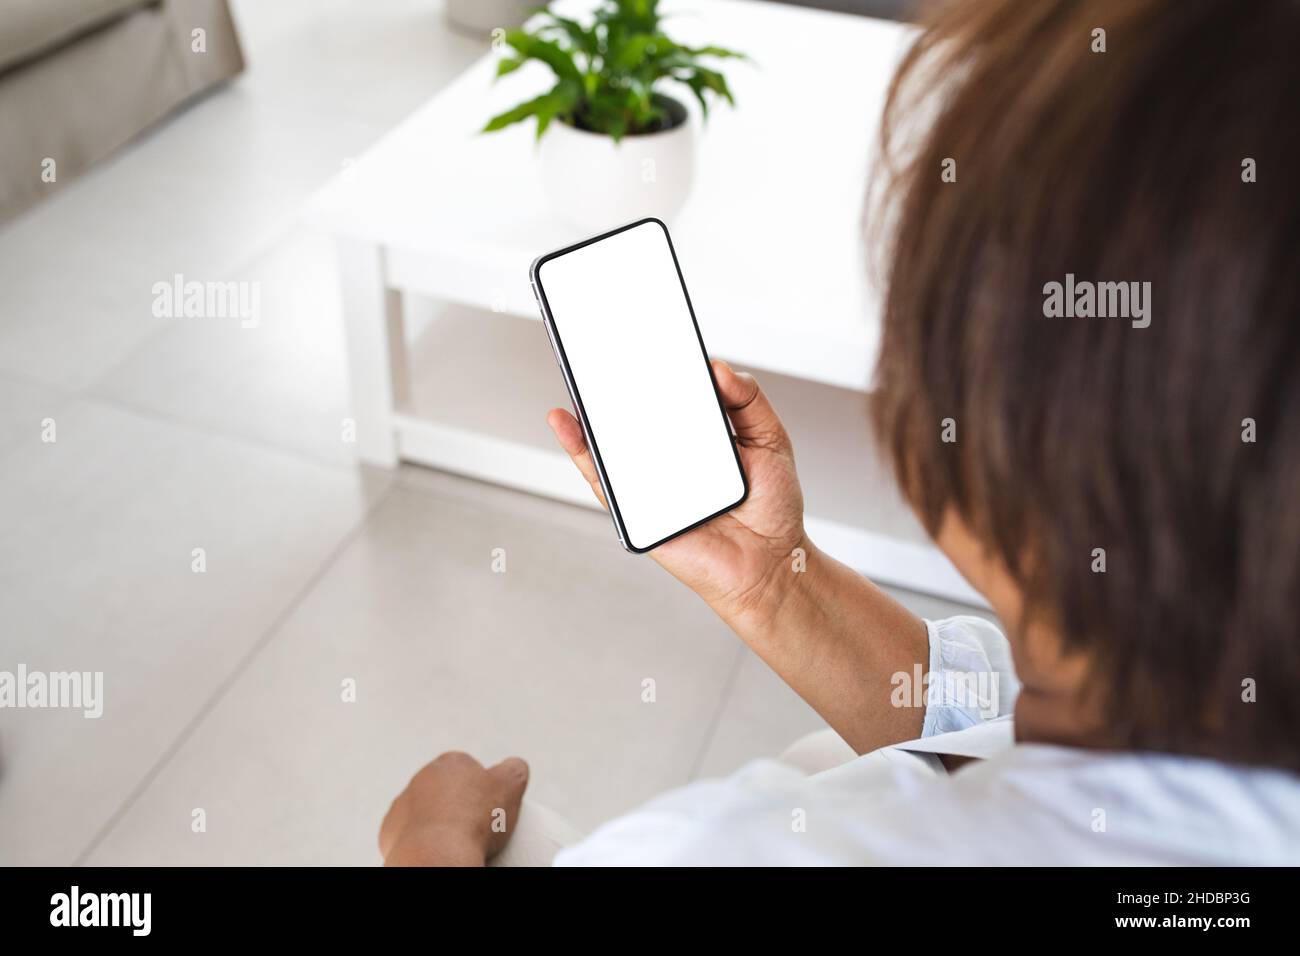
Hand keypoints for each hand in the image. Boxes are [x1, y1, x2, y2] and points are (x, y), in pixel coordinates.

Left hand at [379, 752, 528, 865]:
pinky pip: (409, 834)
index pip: (470, 770)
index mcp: (450, 762)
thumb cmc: (476, 819)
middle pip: (447, 791)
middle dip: (459, 805)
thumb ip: (515, 768)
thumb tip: (515, 765)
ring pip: (426, 813)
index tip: (490, 810)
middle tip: (476, 827)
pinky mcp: (389, 830)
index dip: (483, 791)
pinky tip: (436, 850)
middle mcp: (422, 778)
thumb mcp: (511, 785)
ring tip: (456, 842)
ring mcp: (402, 804)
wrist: (436, 854)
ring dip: (438, 823)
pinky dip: (421, 842)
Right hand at [547, 359, 806, 626]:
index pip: (667, 394)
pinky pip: (602, 479)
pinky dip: (581, 452)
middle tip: (601, 347)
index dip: (650, 367)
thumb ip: (748, 399)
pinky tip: (568, 423)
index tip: (638, 336)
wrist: (771, 564)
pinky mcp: (636, 510)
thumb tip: (716, 366)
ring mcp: (649, 482)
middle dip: (614, 383)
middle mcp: (668, 456)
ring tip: (580, 376)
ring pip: (609, 444)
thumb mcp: (771, 439)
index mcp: (696, 434)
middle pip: (632, 415)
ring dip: (588, 411)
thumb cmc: (772, 507)